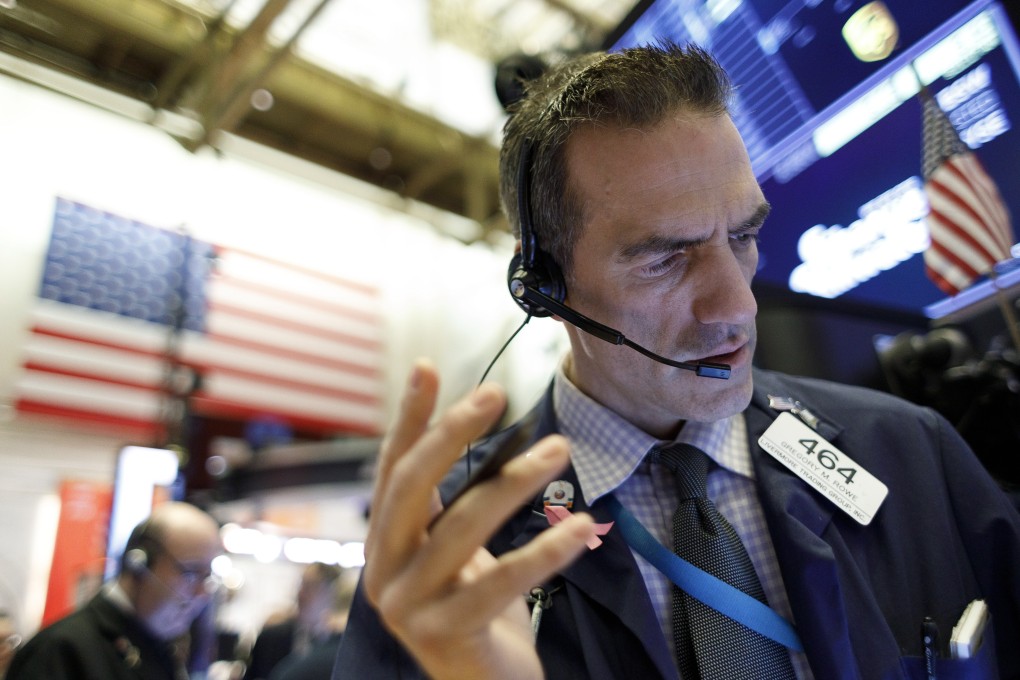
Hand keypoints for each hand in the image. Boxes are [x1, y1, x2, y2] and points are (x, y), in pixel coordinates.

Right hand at [362, 359, 595, 679]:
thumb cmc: (475, 612)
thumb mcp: (456, 550)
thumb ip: (451, 501)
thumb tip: (469, 425)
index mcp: (383, 544)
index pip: (393, 468)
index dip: (409, 418)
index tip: (426, 367)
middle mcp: (383, 572)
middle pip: (412, 487)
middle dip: (453, 432)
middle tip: (497, 392)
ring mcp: (409, 607)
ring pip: (463, 526)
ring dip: (515, 480)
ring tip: (559, 448)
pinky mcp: (446, 634)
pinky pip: (502, 580)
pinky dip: (545, 549)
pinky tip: (581, 525)